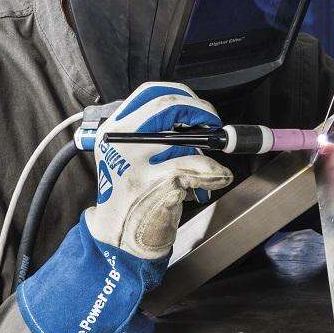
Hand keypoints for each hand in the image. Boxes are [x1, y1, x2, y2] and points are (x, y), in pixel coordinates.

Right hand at [17, 83, 232, 332]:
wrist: (116, 238)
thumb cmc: (130, 195)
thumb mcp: (129, 156)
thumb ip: (155, 134)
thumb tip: (196, 118)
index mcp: (114, 130)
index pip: (150, 94)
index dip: (181, 95)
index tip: (199, 107)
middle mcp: (121, 142)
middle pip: (170, 108)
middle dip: (202, 113)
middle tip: (215, 126)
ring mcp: (137, 163)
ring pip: (188, 140)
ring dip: (206, 152)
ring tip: (206, 166)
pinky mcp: (157, 185)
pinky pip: (198, 169)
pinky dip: (215, 173)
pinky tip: (218, 177)